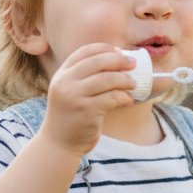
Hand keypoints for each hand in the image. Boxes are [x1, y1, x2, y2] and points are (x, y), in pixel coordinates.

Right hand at [36, 43, 135, 159]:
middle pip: (98, 62)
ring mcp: (74, 97)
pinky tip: (128, 100)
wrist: (59, 143)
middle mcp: (65, 82)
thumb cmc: (71, 115)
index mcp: (62, 74)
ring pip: (107, 79)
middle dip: (119, 60)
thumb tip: (118, 61)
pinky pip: (111, 98)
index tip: (119, 51)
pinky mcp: (86, 111)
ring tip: (134, 84)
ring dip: (125, 79)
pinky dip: (124, 97)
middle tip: (134, 64)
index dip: (104, 48)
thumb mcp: (70, 91)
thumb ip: (85, 77)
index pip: (84, 51)